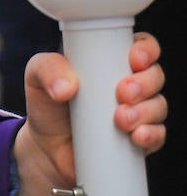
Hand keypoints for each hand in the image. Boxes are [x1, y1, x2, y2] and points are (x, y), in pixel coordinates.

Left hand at [12, 32, 165, 195]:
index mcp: (111, 61)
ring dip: (145, 111)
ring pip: (158, 106)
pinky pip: (157, 136)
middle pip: (155, 76)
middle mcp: (130, 84)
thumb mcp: (36, 76)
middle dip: (145, 83)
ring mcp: (137, 112)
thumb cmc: (46, 104)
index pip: (142, 46)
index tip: (134, 60)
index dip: (146, 50)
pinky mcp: (137, 140)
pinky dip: (151, 135)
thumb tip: (66, 87)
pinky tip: (136, 136)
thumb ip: (47, 68)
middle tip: (121, 92)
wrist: (45, 148)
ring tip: (120, 119)